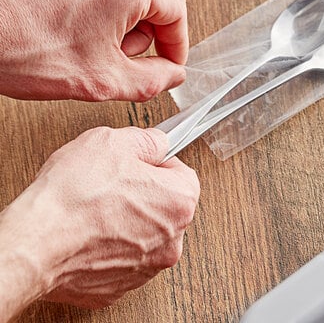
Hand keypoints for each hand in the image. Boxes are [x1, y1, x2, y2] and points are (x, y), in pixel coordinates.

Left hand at [0, 0, 188, 100]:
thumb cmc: (22, 50)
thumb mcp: (102, 80)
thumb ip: (152, 81)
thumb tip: (172, 75)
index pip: (177, 8)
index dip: (178, 41)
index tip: (171, 60)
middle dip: (150, 30)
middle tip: (128, 57)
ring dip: (127, 15)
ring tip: (98, 42)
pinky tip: (81, 25)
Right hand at [0, 127, 198, 317]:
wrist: (36, 243)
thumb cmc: (74, 196)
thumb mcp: (116, 141)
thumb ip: (148, 141)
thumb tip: (158, 142)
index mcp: (180, 202)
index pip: (183, 173)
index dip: (158, 163)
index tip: (141, 163)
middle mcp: (171, 240)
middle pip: (165, 205)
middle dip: (143, 192)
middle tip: (113, 183)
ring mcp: (146, 268)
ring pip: (145, 233)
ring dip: (127, 220)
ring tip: (97, 208)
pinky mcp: (119, 286)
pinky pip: (122, 258)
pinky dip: (109, 246)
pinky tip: (89, 232)